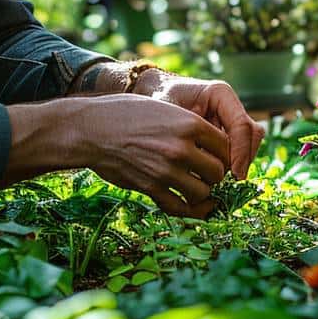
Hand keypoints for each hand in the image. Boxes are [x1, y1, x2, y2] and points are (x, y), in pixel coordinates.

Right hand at [73, 94, 230, 217]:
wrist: (91, 129)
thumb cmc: (125, 113)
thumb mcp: (164, 108)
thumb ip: (189, 125)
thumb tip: (213, 146)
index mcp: (189, 123)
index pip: (226, 146)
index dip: (224, 154)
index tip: (216, 157)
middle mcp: (181, 148)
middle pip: (218, 172)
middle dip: (214, 175)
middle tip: (205, 173)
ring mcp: (166, 170)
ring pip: (202, 193)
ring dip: (201, 193)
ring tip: (194, 185)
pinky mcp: (151, 188)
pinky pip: (179, 207)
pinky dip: (189, 210)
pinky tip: (191, 206)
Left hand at [132, 70, 263, 180]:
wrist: (153, 97)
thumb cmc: (159, 102)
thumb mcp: (169, 113)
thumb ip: (189, 133)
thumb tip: (209, 165)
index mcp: (220, 94)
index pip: (242, 125)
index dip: (242, 152)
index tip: (235, 175)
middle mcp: (229, 106)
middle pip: (251, 137)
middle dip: (242, 162)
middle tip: (227, 183)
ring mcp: (229, 121)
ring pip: (247, 148)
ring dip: (235, 167)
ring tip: (216, 182)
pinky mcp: (225, 136)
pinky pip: (234, 155)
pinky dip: (226, 169)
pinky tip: (211, 180)